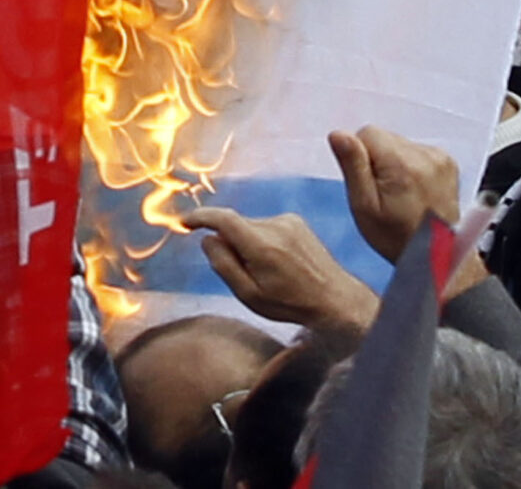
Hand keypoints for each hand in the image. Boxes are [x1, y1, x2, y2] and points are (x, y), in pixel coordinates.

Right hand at [184, 206, 378, 328]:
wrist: (335, 300)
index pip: (222, 218)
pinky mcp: (296, 221)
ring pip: (250, 226)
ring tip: (267, 272)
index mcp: (261, 246)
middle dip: (229, 242)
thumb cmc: (291, 304)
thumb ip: (224, 265)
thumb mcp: (250, 296)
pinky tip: (279, 262)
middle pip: (235, 225)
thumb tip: (208, 240)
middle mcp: (275, 226)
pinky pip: (266, 226)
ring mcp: (288, 221)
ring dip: (248, 243)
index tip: (185, 223)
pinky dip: (262, 240)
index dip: (200, 217)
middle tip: (241, 272)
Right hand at [331, 125, 461, 264]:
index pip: (367, 133)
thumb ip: (352, 166)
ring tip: (401, 194)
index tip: (369, 184)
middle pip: (384, 138)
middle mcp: (424, 155)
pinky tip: (414, 190)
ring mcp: (440, 158)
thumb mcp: (364, 207)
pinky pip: (417, 151)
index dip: (360, 158)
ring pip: (400, 144)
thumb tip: (339, 134)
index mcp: (401, 163)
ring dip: (395, 163)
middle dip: (378, 160)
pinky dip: (411, 166)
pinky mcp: (449, 163)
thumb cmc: (396, 237)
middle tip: (384, 193)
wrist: (436, 256)